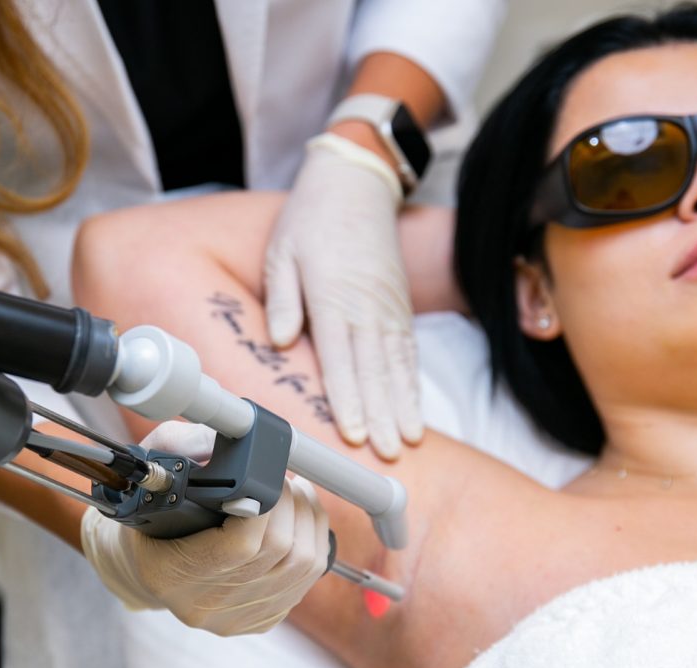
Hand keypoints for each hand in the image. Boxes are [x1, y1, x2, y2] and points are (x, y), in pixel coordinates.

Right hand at [80, 421, 329, 635]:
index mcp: (170, 573)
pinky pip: (307, 580)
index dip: (269, 503)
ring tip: (298, 494)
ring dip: (310, 521)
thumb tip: (224, 436)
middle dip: (294, 505)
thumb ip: (182, 445)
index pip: (241, 545)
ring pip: (304, 566)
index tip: (271, 475)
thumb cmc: (149, 513)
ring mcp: (235, 618)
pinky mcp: (259, 619)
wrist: (144, 564)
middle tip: (287, 479)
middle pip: (281, 552)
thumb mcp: (153, 469)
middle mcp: (205, 604)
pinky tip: (302, 521)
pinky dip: (315, 543)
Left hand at [264, 134, 421, 459]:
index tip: (354, 433)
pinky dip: (412, 386)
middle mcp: (365, 308)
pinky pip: (408, 354)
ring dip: (402, 408)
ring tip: (406, 441)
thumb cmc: (310, 221)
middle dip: (380, 416)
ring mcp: (387, 310)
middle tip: (386, 454)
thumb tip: (281, 340)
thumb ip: (283, 299)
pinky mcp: (399, 309)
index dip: (348, 400)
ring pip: (396, 367)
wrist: (354, 185)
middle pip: (373, 372)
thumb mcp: (282, 253)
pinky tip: (414, 413)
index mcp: (332, 298)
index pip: (340, 359)